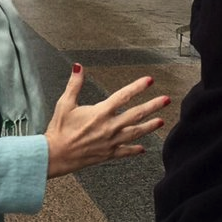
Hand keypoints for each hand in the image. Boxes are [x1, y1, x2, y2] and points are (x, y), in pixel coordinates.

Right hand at [44, 64, 168, 177]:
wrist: (55, 155)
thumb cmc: (59, 129)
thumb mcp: (65, 104)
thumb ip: (74, 84)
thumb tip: (78, 67)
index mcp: (100, 112)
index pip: (124, 96)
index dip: (138, 87)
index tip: (149, 80)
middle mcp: (109, 127)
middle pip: (136, 114)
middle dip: (153, 106)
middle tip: (166, 100)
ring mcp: (110, 142)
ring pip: (135, 133)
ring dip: (150, 126)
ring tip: (161, 121)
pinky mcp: (108, 154)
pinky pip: (125, 152)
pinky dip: (135, 150)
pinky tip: (143, 148)